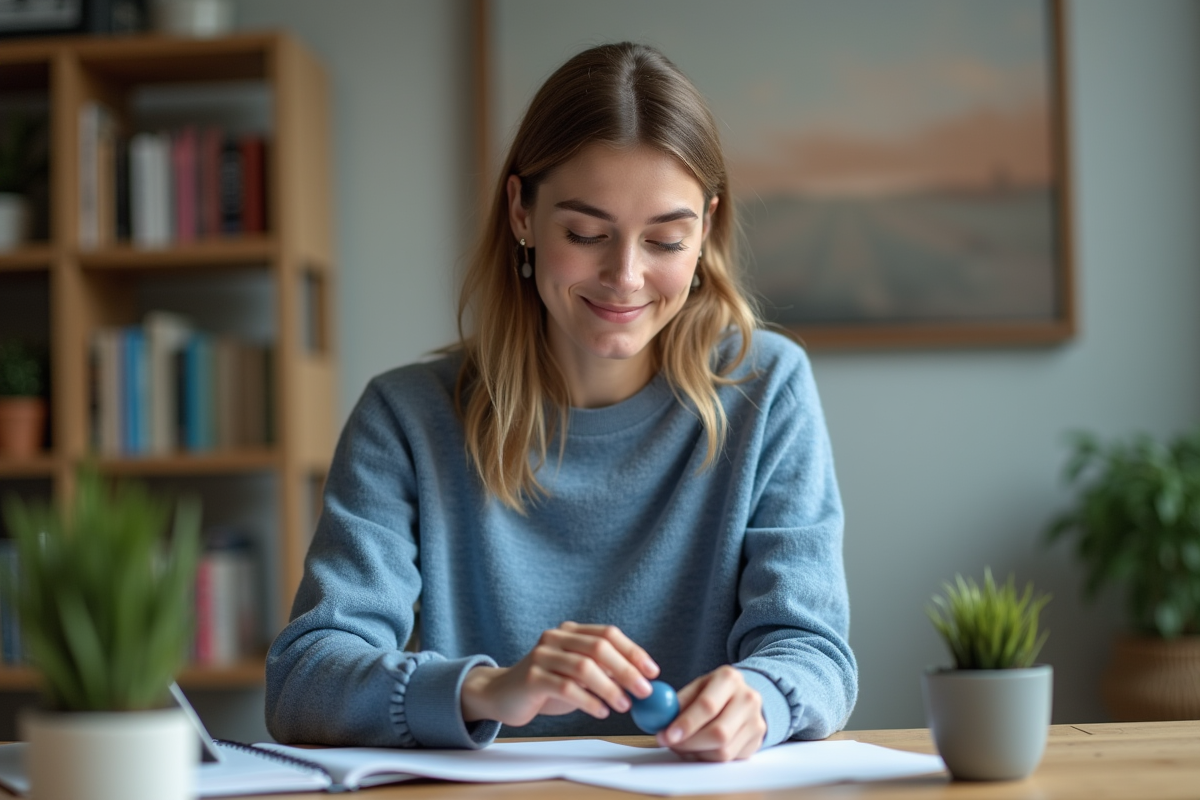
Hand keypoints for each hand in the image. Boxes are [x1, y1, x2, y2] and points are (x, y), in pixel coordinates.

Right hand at [460, 622, 658, 726]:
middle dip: (626, 670)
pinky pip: (566, 687)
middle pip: (599, 648)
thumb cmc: (547, 685)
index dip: (633, 651)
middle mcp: (555, 638)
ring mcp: (542, 656)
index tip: (652, 672)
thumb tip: (641, 681)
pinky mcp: (532, 678)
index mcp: (570, 631)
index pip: (608, 634)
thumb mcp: (577, 675)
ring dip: (610, 688)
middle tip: (644, 691)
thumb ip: (603, 672)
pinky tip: (601, 712)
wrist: (502, 695)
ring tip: (624, 706)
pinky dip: (588, 701)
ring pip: (584, 667)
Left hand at [656, 665, 765, 761]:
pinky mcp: (757, 741)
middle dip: (689, 743)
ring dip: (697, 753)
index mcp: (729, 678)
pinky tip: (699, 748)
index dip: (686, 723)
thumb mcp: (696, 688)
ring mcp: (756, 721)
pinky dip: (708, 758)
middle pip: (718, 732)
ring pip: (723, 751)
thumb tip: (658, 719)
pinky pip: (729, 759)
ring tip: (683, 745)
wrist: (743, 697)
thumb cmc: (714, 693)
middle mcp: (748, 699)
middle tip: (670, 744)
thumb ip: (678, 703)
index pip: (707, 705)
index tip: (667, 735)